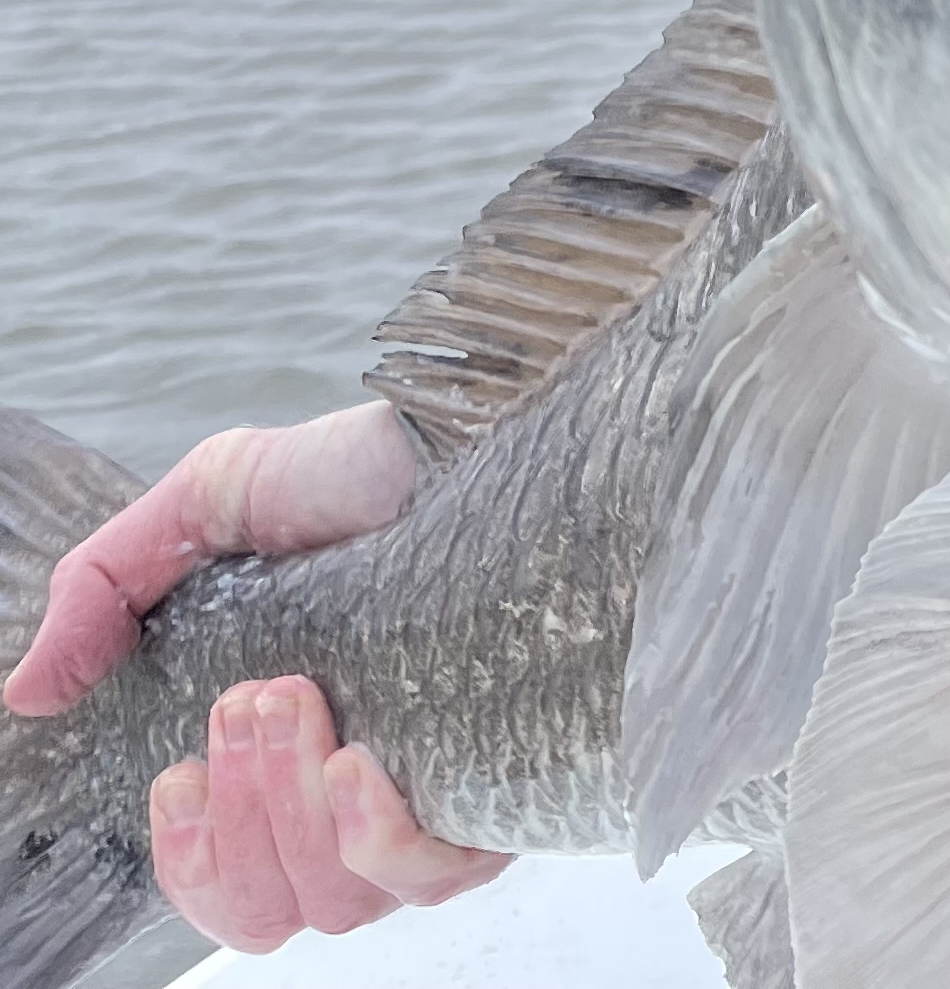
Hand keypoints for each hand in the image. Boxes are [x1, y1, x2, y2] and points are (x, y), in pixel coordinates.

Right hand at [0, 402, 509, 945]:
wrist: (475, 434)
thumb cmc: (350, 475)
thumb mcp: (211, 506)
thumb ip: (107, 590)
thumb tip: (25, 693)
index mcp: (281, 763)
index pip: (226, 889)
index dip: (190, 861)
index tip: (177, 772)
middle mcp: (357, 800)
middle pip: (275, 910)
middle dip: (241, 816)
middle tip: (251, 698)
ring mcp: (435, 798)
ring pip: (343, 902)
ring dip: (294, 812)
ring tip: (296, 700)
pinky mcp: (507, 785)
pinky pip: (438, 876)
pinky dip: (381, 838)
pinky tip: (362, 764)